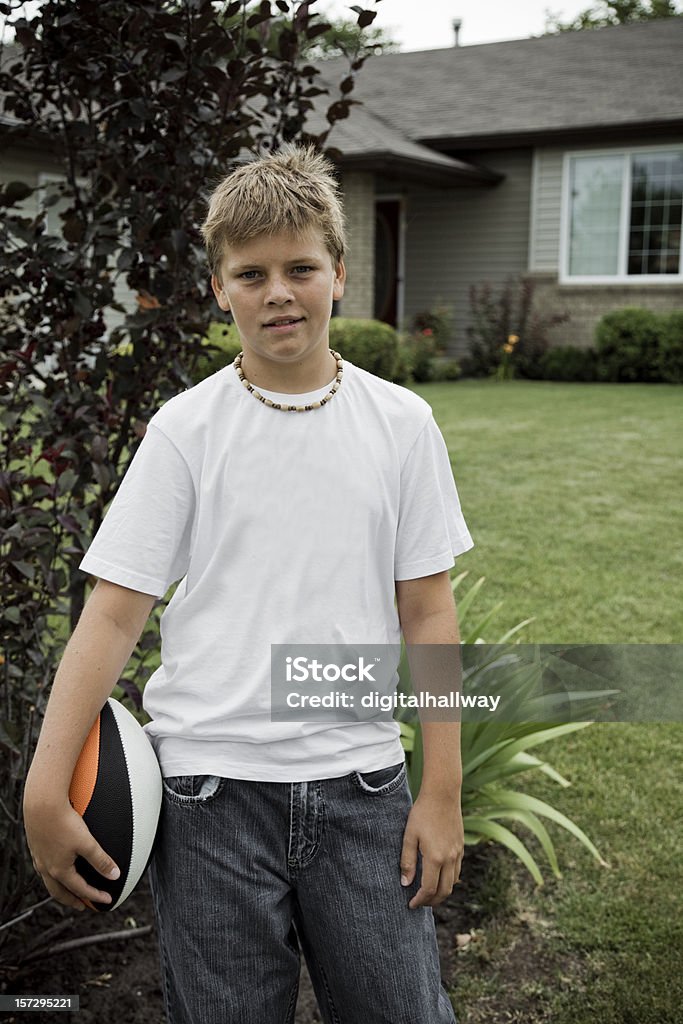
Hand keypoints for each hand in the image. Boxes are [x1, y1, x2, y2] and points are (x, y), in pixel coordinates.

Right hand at [23, 796, 119, 911]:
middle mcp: (46, 867)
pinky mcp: (36, 846)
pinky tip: (55, 866)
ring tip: (68, 889)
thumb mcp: (87, 843)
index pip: (80, 889)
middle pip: (60, 892)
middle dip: (72, 900)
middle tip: (82, 905)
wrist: (42, 804)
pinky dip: (52, 873)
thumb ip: (101, 860)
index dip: (94, 896)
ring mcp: (39, 857)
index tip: (105, 900)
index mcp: (59, 870)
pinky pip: (44, 866)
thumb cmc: (62, 821)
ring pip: (49, 881)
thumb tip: (114, 874)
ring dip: (60, 888)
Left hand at [400, 790, 463, 908]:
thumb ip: (407, 861)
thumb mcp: (409, 836)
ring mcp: (458, 854)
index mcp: (435, 858)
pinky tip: (438, 877)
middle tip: (419, 902)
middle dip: (431, 901)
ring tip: (428, 892)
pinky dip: (448, 880)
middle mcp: (449, 859)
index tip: (411, 904)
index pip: (429, 889)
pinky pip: (457, 872)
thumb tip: (405, 883)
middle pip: (444, 891)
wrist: (442, 794)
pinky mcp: (461, 847)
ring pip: (453, 883)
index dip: (420, 900)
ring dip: (441, 892)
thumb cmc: (422, 813)